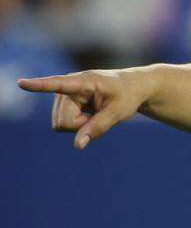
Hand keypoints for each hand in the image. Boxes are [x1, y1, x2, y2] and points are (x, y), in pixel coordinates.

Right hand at [17, 70, 151, 149]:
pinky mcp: (62, 103)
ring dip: (79, 124)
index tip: (21, 83)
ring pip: (61, 125)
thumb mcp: (118, 113)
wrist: (131, 87)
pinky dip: (77, 124)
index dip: (39, 86)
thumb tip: (78, 145)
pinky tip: (89, 113)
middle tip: (99, 115)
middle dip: (80, 125)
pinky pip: (63, 124)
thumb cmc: (126, 96)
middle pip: (63, 121)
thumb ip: (98, 128)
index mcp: (83, 82)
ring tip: (95, 112)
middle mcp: (68, 86)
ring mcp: (62, 95)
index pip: (58, 84)